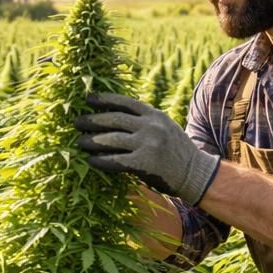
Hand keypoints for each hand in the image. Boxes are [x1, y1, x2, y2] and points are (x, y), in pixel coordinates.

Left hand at [74, 93, 220, 204]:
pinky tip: (91, 161)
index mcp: (154, 114)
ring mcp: (148, 144)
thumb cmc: (176, 150)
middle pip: (114, 119)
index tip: (87, 99)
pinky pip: (116, 160)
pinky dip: (101, 161)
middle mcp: (150, 126)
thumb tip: (114, 116)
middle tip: (77, 122)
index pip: (124, 102)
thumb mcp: (164, 127)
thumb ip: (144, 120)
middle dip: (92, 120)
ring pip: (112, 140)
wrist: (195, 173)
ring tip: (80, 142)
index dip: (104, 99)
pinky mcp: (144, 163)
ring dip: (92, 141)